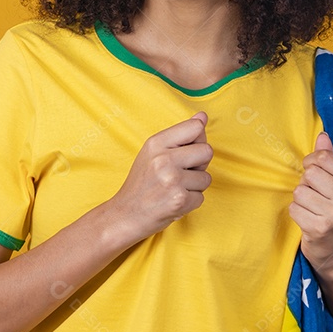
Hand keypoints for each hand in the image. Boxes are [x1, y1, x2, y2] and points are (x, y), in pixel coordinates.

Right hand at [107, 111, 212, 243]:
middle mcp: (164, 158)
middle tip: (180, 174)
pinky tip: (173, 201)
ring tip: (174, 189)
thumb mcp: (153, 152)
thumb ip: (180, 134)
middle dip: (199, 165)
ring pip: (206, 177)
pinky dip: (190, 202)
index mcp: (156, 142)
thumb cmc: (142, 183)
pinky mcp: (179, 200)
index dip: (197, 141)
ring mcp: (172, 180)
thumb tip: (203, 116)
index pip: (196, 127)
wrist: (125, 215)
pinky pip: (201, 197)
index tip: (186, 151)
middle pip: (207, 151)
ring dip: (194, 186)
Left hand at [289, 131, 332, 273]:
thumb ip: (329, 159)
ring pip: (299, 191)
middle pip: (310, 174)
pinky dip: (296, 212)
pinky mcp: (319, 229)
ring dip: (300, 199)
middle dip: (306, 183)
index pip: (323, 158)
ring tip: (311, 207)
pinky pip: (293, 208)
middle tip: (314, 195)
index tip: (313, 171)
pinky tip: (307, 218)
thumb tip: (322, 136)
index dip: (311, 162)